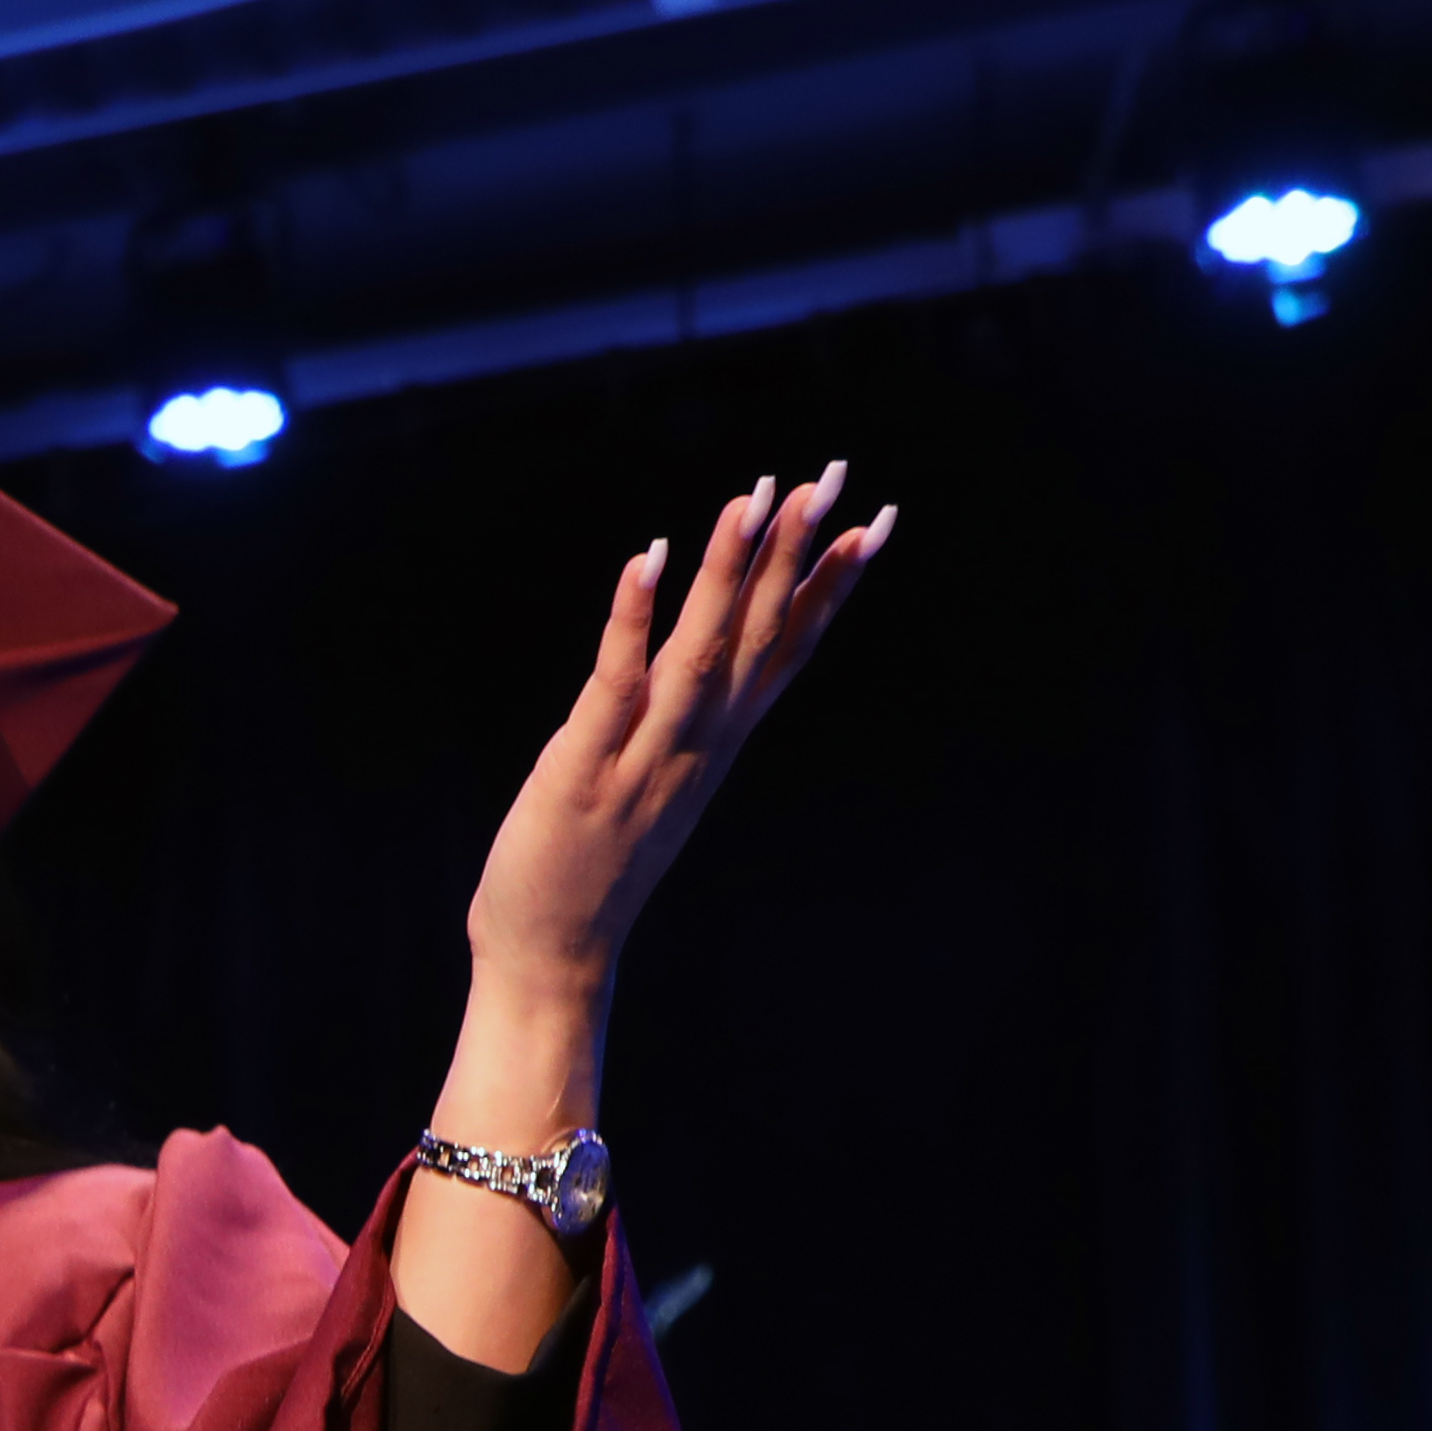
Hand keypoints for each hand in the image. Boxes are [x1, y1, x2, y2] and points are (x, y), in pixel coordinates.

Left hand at [462, 465, 892, 1011]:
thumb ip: (686, 721)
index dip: (833, 583)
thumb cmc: (597, 865)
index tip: (878, 519)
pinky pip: (617, 680)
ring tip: (756, 494)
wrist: (554, 956)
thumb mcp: (661, 781)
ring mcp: (647, 755)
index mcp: (719, 741)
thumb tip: (708, 662)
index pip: (790, 648)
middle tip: (834, 474)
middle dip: (798, 550)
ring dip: (730, 570)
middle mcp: (699, 743)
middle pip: (760, 633)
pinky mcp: (586, 766)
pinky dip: (634, 616)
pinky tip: (649, 556)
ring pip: (702, 648)